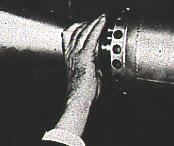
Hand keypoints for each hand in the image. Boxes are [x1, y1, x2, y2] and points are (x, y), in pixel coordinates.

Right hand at [58, 15, 104, 130]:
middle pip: (77, 31)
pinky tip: (102, 23)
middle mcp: (71, 53)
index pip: (70, 37)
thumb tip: (101, 66)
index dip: (78, 28)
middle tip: (98, 19)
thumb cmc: (84, 93)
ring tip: (102, 18)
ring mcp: (77, 54)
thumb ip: (95, 69)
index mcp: (70, 57)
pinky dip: (97, 28)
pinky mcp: (85, 56)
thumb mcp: (90, 77)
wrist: (79, 99)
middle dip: (88, 23)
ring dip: (94, 23)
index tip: (86, 25)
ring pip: (84, 32)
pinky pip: (91, 38)